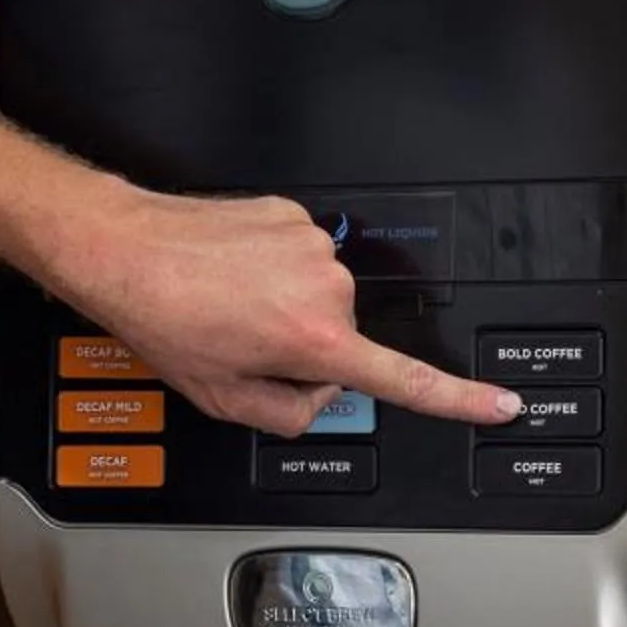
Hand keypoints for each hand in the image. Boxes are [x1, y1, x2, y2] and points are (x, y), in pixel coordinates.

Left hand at [42, 181, 522, 435]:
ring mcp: (310, 244)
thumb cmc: (161, 317)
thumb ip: (288, 413)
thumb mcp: (223, 398)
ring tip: (227, 304)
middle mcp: (325, 287)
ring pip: (317, 298)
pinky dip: (268, 271)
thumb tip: (316, 396)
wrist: (123, 248)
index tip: (502, 404)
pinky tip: (230, 274)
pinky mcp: (292, 213)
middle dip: (300, 349)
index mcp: (316, 340)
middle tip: (242, 341)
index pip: (406, 380)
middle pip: (340, 339)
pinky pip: (295, 259)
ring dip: (281, 306)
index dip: (460, 398)